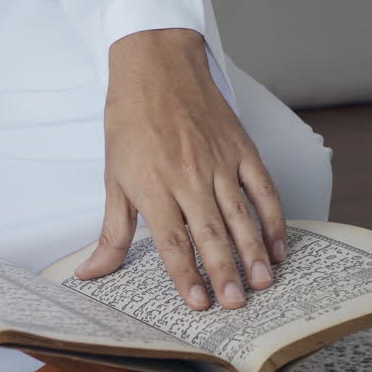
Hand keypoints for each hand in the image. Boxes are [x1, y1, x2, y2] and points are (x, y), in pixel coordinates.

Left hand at [75, 29, 287, 309]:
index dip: (185, 274)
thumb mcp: (114, 178)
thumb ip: (111, 232)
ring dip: (254, 252)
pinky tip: (279, 247)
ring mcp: (219, 162)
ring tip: (263, 283)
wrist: (156, 67)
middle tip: (237, 303)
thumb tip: (92, 273)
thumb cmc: (130, 124)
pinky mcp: (241, 149)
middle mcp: (188, 177)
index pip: (172, 240)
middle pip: (211, 233)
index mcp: (153, 186)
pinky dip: (274, 219)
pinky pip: (263, 189)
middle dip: (225, 271)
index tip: (197, 303)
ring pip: (241, 215)